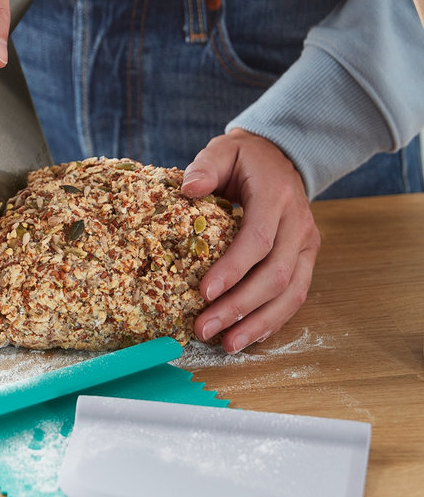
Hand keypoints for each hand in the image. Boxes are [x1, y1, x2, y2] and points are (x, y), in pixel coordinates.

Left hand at [180, 129, 320, 353]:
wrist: (280, 158)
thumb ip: (206, 167)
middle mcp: (299, 225)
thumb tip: (189, 188)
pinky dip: (272, 321)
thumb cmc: (244, 160)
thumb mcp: (223, 151)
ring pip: (291, 293)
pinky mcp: (305, 261)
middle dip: (239, 307)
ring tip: (226, 345)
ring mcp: (307, 245)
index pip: (258, 239)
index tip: (204, 292)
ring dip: (258, 323)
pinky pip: (295, 297)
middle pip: (275, 275)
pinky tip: (247, 338)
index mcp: (276, 197)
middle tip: (204, 328)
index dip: (233, 269)